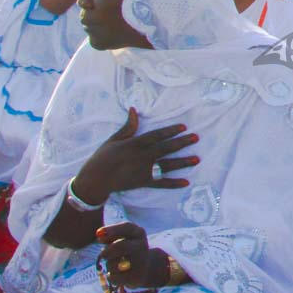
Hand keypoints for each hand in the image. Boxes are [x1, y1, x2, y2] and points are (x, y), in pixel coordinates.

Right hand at [72, 108, 198, 203]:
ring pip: (167, 165)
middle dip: (182, 142)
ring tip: (197, 159)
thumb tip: (134, 109)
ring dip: (183, 162)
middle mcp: (142, 156)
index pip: (156, 135)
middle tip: (196, 137)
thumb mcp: (114, 139)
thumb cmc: (103, 157)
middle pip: (166, 148)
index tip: (184, 126)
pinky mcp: (143, 182)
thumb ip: (128, 126)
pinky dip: (173, 183)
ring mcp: (143, 170)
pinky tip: (186, 182)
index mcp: (135, 144)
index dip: (170, 130)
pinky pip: (161, 183)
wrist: (95, 179)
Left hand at [96, 222, 170, 288]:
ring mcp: (141, 262)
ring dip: (109, 265)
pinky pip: (114, 277)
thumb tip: (99, 235)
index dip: (111, 230)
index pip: (126, 227)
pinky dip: (111, 277)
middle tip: (103, 255)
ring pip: (114, 264)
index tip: (98, 234)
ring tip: (116, 265)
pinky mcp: (136, 277)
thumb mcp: (120, 238)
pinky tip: (118, 275)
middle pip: (119, 246)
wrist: (145, 267)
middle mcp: (142, 246)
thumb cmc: (127, 249)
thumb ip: (110, 234)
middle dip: (107, 251)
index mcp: (138, 233)